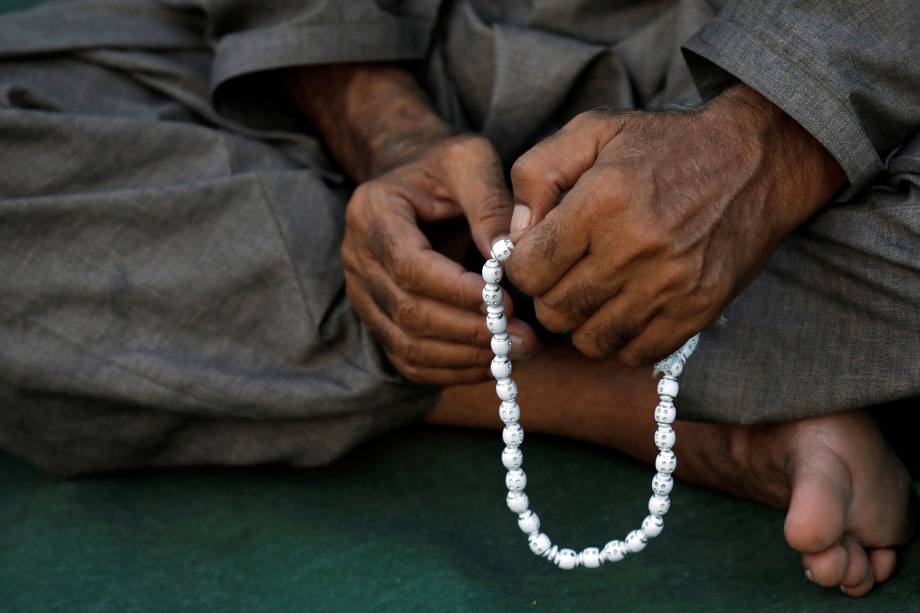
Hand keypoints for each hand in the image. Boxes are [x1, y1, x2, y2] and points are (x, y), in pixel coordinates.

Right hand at [342, 134, 536, 383]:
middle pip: (407, 312)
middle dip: (470, 332)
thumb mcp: (471, 161)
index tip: (506, 304)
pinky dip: (450, 371)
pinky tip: (490, 363)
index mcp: (372, 212)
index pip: (409, 266)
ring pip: (407, 345)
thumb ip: (490, 203)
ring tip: (515, 353)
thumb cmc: (445, 168)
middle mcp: (357, 258)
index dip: (457, 292)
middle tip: (523, 338)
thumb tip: (508, 257)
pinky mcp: (378, 321)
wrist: (411, 181)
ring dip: (464, 357)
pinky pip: (408, 361)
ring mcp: (363, 295)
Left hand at [505, 85, 844, 365]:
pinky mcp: (697, 310)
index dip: (522, 266)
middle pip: (554, 311)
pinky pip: (636, 354)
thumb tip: (513, 234)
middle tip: (565, 274)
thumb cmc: (664, 146)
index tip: (537, 255)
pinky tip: (626, 308)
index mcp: (602, 201)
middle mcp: (635, 248)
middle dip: (548, 295)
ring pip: (590, 341)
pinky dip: (622, 340)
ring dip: (582, 322)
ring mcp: (670, 286)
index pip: (528, 270)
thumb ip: (536, 175)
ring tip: (595, 291)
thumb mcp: (592, 132)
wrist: (755, 162)